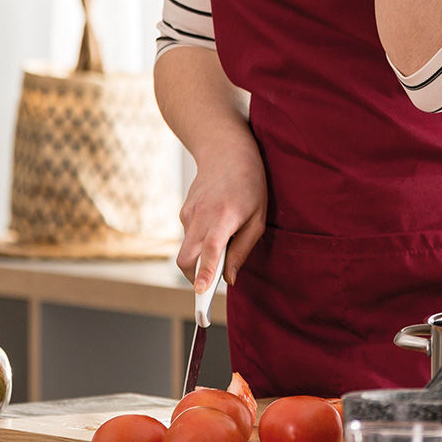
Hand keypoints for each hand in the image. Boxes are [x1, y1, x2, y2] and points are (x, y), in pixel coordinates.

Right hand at [176, 135, 267, 293]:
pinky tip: (217, 222)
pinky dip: (201, 240)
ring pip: (187, 249)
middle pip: (186, 259)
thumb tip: (230, 279)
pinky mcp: (183, 212)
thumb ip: (243, 249)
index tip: (201, 291)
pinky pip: (190, 235)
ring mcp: (188, 214)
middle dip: (195, 277)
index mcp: (224, 216)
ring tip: (225, 237)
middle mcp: (201, 216)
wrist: (226, 150)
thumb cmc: (250, 182)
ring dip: (201, 256)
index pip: (211, 250)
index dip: (205, 272)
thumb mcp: (258, 217)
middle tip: (209, 285)